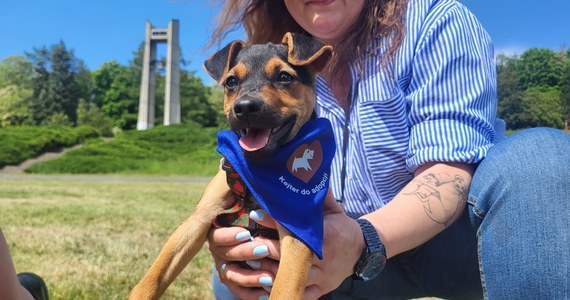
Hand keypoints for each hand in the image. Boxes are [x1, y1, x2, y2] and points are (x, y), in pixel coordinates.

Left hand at [208, 191, 363, 298]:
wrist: (362, 251)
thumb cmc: (340, 226)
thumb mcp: (332, 208)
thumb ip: (317, 194)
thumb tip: (304, 170)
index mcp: (326, 235)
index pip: (297, 228)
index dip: (275, 221)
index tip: (256, 213)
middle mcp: (323, 257)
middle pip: (290, 255)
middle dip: (266, 248)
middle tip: (246, 240)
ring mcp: (322, 276)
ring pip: (292, 277)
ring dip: (268, 271)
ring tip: (248, 263)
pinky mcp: (320, 290)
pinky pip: (300, 296)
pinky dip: (282, 294)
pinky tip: (263, 290)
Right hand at [208, 210, 280, 298]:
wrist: (262, 237)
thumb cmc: (257, 219)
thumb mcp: (254, 212)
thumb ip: (253, 210)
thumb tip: (253, 207)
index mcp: (219, 232)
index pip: (217, 235)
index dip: (228, 236)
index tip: (246, 233)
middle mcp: (219, 251)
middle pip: (226, 255)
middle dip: (245, 252)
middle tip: (264, 249)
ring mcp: (226, 268)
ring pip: (233, 276)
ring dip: (251, 277)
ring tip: (270, 278)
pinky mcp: (234, 283)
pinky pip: (240, 292)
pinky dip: (252, 294)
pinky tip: (267, 293)